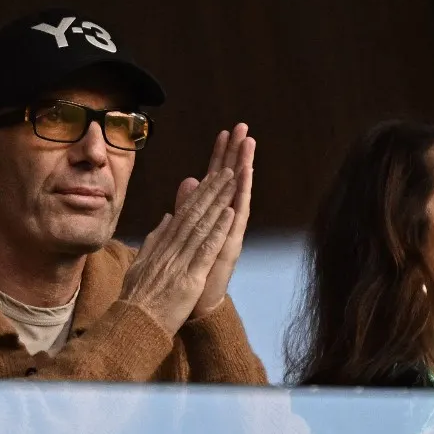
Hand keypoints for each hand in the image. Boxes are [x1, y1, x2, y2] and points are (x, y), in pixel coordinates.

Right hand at [120, 167, 237, 334]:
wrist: (134, 326)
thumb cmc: (138, 300)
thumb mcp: (141, 264)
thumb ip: (154, 241)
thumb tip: (166, 219)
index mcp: (161, 246)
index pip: (183, 215)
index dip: (199, 195)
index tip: (211, 177)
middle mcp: (170, 249)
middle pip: (194, 213)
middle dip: (212, 190)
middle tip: (228, 170)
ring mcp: (179, 262)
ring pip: (202, 225)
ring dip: (218, 201)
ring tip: (232, 181)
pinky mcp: (189, 278)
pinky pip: (206, 249)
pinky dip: (218, 229)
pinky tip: (229, 213)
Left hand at [174, 123, 254, 317]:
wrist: (198, 305)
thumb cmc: (192, 272)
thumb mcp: (185, 233)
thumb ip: (187, 206)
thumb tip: (189, 181)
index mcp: (211, 217)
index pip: (216, 180)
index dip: (220, 157)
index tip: (224, 133)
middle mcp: (224, 221)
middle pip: (231, 181)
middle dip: (237, 154)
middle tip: (243, 129)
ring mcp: (230, 232)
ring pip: (238, 194)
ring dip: (243, 169)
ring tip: (248, 146)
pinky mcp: (231, 245)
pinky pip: (236, 217)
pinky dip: (239, 197)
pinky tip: (243, 179)